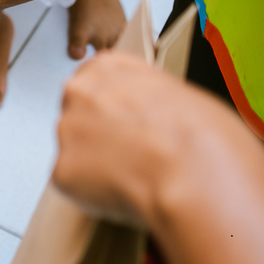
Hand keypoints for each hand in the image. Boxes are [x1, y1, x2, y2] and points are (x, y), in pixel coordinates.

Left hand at [51, 51, 255, 225]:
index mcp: (107, 68)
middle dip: (99, 137)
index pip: (92, 83)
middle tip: (132, 156)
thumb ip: (147, 100)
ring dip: (97, 166)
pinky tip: (126, 194)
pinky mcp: (61, 170)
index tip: (125, 124)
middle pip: (78, 117)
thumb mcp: (180, 95)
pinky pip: (76, 185)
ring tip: (138, 178)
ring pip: (76, 152)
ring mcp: (66, 132)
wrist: (195, 172)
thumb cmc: (201, 136)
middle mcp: (78, 93)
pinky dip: (95, 195)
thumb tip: (150, 119)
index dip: (112, 110)